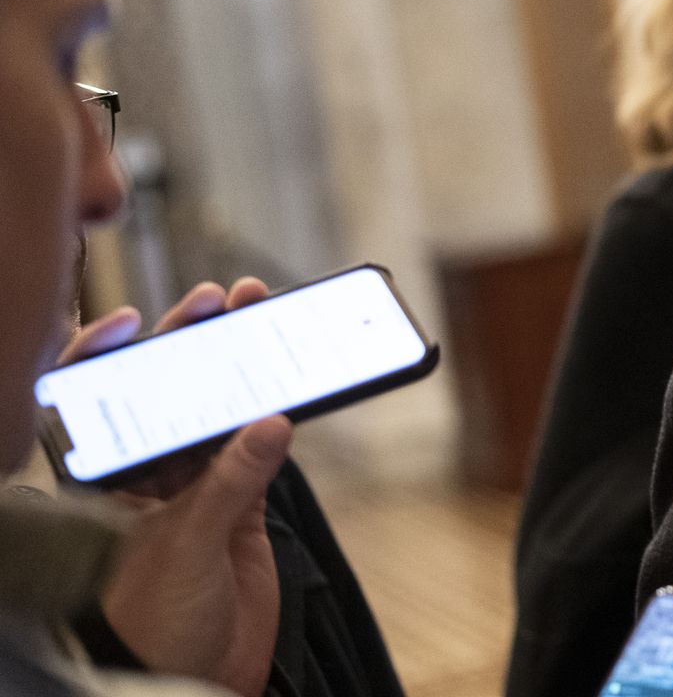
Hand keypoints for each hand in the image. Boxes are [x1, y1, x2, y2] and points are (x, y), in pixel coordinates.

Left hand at [75, 279, 289, 696]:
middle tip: (221, 299)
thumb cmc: (156, 625)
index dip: (104, 357)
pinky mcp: (239, 505)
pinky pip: (257, 448)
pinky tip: (290, 385)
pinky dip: (276, 416)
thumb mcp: (185, 547)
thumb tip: (270, 423)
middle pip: (164, 393)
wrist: (197, 679)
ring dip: (238, 368)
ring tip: (257, 318)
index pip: (97, 405)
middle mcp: (145, 478)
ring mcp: (194, 487)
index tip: (135, 322)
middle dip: (189, 343)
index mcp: (106, 484)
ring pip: (215, 412)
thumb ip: (229, 483)